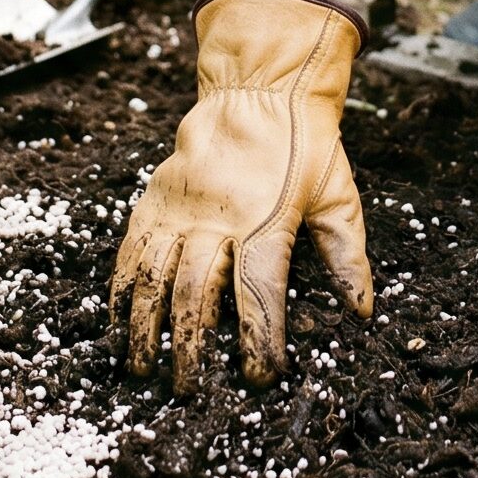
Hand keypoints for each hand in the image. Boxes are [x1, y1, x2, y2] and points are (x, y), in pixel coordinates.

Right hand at [110, 0, 370, 390]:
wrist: (260, 87)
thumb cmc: (305, 144)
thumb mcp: (338, 194)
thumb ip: (346, 254)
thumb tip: (361, 311)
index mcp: (266, 222)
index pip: (259, 294)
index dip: (258, 341)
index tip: (259, 379)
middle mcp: (217, 219)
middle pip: (195, 297)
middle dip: (190, 350)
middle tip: (188, 391)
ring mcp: (180, 209)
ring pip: (152, 278)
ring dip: (145, 328)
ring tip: (143, 368)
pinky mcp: (156, 200)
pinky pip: (130, 250)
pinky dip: (119, 288)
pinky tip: (117, 320)